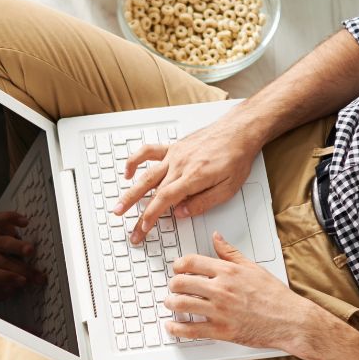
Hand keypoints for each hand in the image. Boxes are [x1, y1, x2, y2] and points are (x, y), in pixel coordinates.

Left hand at [0, 211, 44, 299]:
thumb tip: (12, 289)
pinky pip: (1, 219)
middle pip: (2, 261)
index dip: (6, 278)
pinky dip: (12, 218)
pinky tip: (24, 222)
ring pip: (4, 242)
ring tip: (30, 250)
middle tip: (36, 275)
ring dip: (17, 246)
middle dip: (21, 269)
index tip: (22, 282)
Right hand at [113, 118, 261, 243]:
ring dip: (130, 191)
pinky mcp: (174, 147)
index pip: (165, 199)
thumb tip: (182, 213)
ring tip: (119, 206)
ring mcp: (174, 154)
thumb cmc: (236, 157)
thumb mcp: (228, 188)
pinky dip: (135, 161)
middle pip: (151, 191)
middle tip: (130, 227)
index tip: (144, 228)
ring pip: (146, 174)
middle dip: (137, 212)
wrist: (239, 131)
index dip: (151, 215)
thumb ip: (203, 202)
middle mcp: (180, 164)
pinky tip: (128, 172)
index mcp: (193, 176)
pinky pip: (149, 152)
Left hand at [164, 232, 323, 349]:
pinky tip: (172, 326)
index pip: (191, 262)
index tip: (177, 269)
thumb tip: (216, 238)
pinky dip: (176, 328)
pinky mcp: (222, 331)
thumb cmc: (275, 296)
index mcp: (228, 272)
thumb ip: (231, 253)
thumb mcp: (253, 267)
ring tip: (171, 303)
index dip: (178, 265)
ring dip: (171, 303)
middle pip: (181, 282)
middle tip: (173, 287)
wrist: (290, 320)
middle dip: (173, 285)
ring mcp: (220, 311)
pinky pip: (191, 330)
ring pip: (181, 304)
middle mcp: (221, 290)